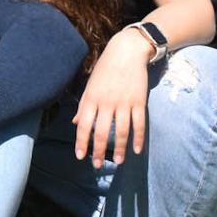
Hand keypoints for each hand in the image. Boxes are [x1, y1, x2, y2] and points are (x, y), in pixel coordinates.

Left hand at [73, 29, 155, 167]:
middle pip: (102, 132)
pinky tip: (136, 150)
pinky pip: (139, 124)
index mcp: (92, 98)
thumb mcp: (90, 85)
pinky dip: (138, 139)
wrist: (127, 52)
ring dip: (120, 149)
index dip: (82, 142)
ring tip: (118, 162)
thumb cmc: (106, 69)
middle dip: (99, 151)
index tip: (80, 156)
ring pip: (121, 132)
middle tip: (97, 165)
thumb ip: (84, 106)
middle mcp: (107, 102)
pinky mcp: (139, 102)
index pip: (84, 126)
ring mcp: (124, 103)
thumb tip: (76, 124)